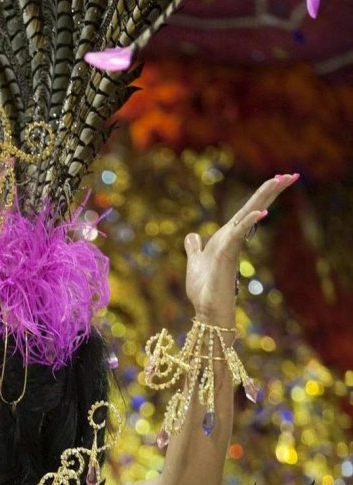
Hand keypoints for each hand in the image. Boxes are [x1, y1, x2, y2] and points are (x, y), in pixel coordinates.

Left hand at [184, 173, 298, 325]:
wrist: (205, 310)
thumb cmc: (203, 289)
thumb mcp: (195, 262)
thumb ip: (194, 248)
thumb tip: (192, 236)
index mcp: (226, 236)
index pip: (246, 210)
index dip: (262, 195)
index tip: (278, 179)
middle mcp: (233, 238)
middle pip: (254, 207)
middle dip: (272, 191)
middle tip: (292, 174)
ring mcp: (232, 245)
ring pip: (250, 215)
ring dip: (265, 197)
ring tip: (282, 180)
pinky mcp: (227, 256)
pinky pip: (238, 235)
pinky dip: (248, 223)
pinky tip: (260, 212)